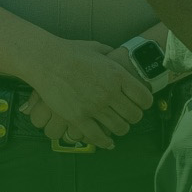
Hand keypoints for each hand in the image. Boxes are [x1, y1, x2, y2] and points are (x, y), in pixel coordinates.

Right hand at [17, 39, 151, 149]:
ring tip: (118, 127)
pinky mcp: (78, 118)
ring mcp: (94, 107)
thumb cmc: (70, 52)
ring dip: (121, 129)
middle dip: (133, 118)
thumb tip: (117, 54)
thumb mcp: (96, 48)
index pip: (144, 98)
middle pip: (134, 115)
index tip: (140, 104)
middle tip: (128, 116)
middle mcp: (109, 93)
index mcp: (118, 75)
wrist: (46, 60)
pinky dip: (105, 142)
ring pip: (119, 128)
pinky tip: (107, 142)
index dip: (144, 103)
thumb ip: (110, 54)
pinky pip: (98, 136)